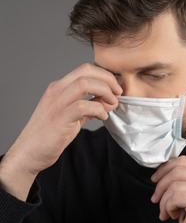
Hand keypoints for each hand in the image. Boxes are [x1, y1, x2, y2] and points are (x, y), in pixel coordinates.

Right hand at [0, 63, 121, 199]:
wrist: (29, 152)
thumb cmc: (50, 135)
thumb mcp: (73, 117)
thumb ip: (89, 107)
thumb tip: (109, 101)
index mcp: (59, 88)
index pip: (85, 69)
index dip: (104, 75)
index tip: (116, 88)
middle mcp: (57, 90)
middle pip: (86, 71)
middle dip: (108, 79)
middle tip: (118, 93)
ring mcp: (57, 103)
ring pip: (84, 84)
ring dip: (104, 91)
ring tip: (112, 104)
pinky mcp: (60, 117)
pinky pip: (83, 105)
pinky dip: (98, 109)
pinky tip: (103, 117)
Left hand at [151, 156, 185, 222]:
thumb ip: (180, 179)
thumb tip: (159, 169)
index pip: (182, 160)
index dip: (164, 168)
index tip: (155, 180)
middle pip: (176, 170)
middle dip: (160, 184)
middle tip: (155, 198)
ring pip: (173, 185)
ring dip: (163, 200)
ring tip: (165, 211)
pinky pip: (174, 197)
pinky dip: (167, 207)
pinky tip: (172, 216)